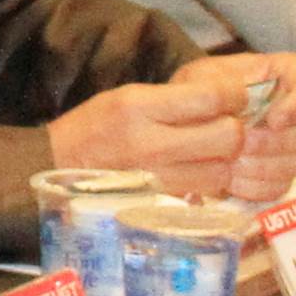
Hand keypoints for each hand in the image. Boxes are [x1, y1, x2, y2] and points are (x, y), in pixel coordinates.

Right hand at [52, 51, 295, 202]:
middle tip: (228, 122)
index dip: (235, 94)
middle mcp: (151, 144)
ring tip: (214, 148)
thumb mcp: (128, 96)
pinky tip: (204, 168)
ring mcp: (159, 179)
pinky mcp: (162, 202)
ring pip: (223, 169)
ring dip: (227, 158)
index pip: (210, 98)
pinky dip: (214, 179)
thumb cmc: (96, 126)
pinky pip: (207, 191)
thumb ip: (176, 96)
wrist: (59, 168)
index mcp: (139, 107)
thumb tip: (230, 94)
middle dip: (236, 127)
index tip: (236, 94)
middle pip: (226, 136)